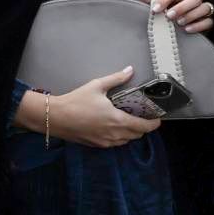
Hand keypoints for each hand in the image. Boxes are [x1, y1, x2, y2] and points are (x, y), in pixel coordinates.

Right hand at [30, 66, 163, 148]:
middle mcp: (114, 134)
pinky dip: (119, 137)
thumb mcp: (97, 86)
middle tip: (143, 117)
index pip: (144, 127)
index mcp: (118, 120)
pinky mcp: (96, 144)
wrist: (55, 117)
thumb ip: (116, 78)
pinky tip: (114, 127)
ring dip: (131, 133)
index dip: (154, 124)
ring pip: (126, 141)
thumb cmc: (76, 101)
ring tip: (129, 121)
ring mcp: (105, 142)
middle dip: (143, 128)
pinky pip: (114, 143)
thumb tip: (130, 70)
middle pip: (137, 135)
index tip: (158, 119)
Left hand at [141, 0, 213, 34]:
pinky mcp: (209, 22)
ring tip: (179, 23)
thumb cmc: (171, 17)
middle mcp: (194, 2)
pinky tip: (187, 29)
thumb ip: (154, 2)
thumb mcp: (162, 9)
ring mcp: (203, 11)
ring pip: (204, 8)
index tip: (155, 10)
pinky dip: (199, 25)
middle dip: (182, 7)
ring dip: (191, 14)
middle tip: (169, 16)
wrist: (183, 32)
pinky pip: (209, 21)